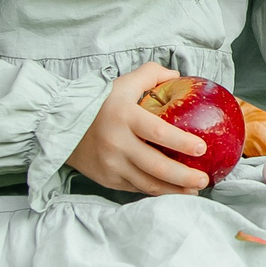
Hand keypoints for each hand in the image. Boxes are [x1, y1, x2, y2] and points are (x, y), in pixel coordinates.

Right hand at [66, 63, 211, 194]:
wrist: (61, 127)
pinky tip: (173, 191)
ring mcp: (112, 164)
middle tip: (204, 178)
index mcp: (124, 116)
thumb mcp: (122, 83)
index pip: (158, 132)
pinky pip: (137, 188)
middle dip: (184, 176)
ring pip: (148, 184)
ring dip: (174, 190)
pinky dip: (157, 192)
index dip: (181, 142)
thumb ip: (151, 74)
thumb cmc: (98, 104)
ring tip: (195, 189)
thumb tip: (177, 75)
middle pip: (156, 165)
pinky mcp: (108, 179)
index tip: (202, 148)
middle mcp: (117, 143)